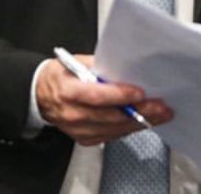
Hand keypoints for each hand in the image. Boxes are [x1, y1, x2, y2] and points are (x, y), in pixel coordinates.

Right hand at [36, 54, 172, 145]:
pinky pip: (111, 136)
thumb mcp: (76, 62)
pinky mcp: (84, 138)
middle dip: (140, 112)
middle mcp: (73, 114)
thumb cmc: (60, 76)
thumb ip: (100, 66)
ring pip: (114, 129)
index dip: (120, 96)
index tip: (140, 93)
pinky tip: (143, 122)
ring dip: (140, 123)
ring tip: (160, 115)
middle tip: (161, 107)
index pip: (97, 96)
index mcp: (69, 91)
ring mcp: (78, 129)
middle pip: (111, 116)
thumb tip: (126, 67)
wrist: (40, 95)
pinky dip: (128, 129)